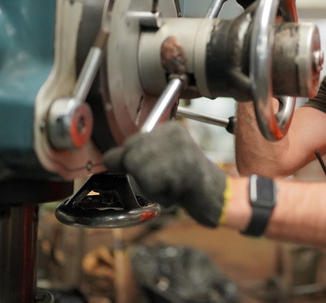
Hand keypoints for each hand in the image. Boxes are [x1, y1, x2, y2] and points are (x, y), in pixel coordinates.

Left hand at [103, 121, 228, 227]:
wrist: (217, 198)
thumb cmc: (185, 184)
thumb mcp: (162, 163)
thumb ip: (136, 157)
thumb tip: (108, 158)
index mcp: (170, 129)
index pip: (131, 143)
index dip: (133, 164)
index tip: (157, 173)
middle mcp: (174, 133)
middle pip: (130, 153)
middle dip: (139, 174)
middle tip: (163, 182)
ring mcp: (179, 147)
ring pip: (136, 165)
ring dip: (148, 186)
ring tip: (169, 187)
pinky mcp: (181, 164)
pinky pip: (148, 179)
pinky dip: (156, 193)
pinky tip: (173, 192)